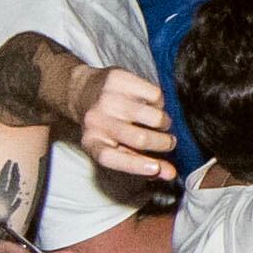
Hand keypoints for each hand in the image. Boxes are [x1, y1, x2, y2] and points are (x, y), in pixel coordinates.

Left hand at [74, 68, 181, 182]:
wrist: (82, 91)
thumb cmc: (106, 127)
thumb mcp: (115, 148)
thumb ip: (142, 164)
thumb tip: (170, 174)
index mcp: (92, 143)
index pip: (111, 158)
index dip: (136, 166)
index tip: (157, 167)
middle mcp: (96, 121)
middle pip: (139, 139)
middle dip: (164, 143)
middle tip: (169, 142)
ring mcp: (107, 98)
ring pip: (153, 117)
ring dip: (164, 123)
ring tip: (159, 123)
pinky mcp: (118, 79)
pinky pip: (156, 95)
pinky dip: (160, 103)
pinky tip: (151, 104)